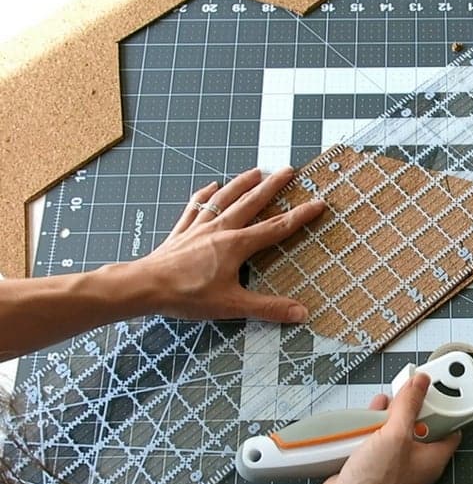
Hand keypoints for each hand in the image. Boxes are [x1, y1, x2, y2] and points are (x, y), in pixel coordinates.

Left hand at [132, 166, 324, 322]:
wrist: (145, 286)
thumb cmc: (187, 295)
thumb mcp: (232, 305)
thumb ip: (268, 308)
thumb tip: (300, 313)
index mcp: (236, 244)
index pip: (276, 227)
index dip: (299, 216)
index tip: (317, 203)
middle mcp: (220, 229)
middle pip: (251, 202)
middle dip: (273, 186)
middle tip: (289, 171)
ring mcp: (199, 227)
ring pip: (224, 198)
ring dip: (241, 183)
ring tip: (256, 171)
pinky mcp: (181, 232)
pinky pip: (195, 207)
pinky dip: (204, 195)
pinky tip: (210, 186)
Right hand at [299, 374, 460, 483]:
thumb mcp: (395, 434)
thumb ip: (408, 405)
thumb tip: (421, 383)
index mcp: (432, 456)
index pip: (448, 425)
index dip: (443, 404)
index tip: (433, 386)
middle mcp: (415, 460)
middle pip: (416, 422)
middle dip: (405, 407)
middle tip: (399, 397)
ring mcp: (392, 462)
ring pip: (392, 428)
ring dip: (382, 417)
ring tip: (376, 412)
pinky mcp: (372, 463)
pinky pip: (374, 439)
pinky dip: (367, 429)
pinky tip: (360, 426)